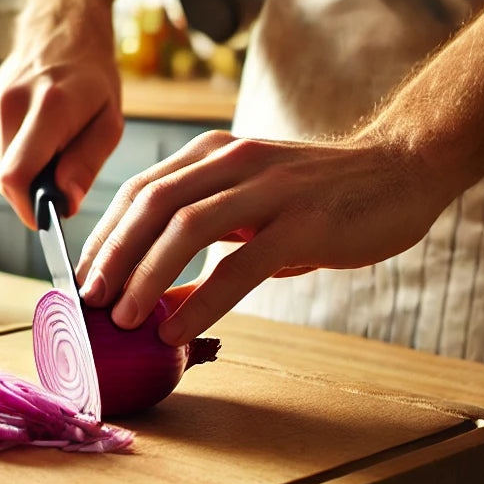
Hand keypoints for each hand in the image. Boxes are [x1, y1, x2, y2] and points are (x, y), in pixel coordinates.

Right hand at [0, 0, 142, 227]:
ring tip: (53, 140)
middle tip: (64, 171)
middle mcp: (10, 104)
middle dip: (36, 191)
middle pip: (9, 180)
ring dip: (29, 170)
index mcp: (47, 107)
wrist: (62, 30)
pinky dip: (18, 153)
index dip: (30, 209)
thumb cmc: (91, 77)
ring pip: (3, 169)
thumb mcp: (108, 121)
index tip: (49, 218)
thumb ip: (86, 164)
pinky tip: (35, 130)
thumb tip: (63, 204)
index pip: (17, 177)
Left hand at [76, 130, 449, 344]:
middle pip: (152, 204)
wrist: (401, 170)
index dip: (105, 233)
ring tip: (123, 320)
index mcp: (214, 153)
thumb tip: (163, 296)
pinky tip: (178, 331)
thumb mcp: (254, 205)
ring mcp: (268, 188)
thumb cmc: (319, 195)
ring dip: (146, 277)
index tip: (83, 276)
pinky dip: (201, 301)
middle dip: (112, 255)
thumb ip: (211, 237)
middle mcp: (233, 160)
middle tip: (90, 300)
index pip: (142, 190)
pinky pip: (239, 266)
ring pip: (186, 228)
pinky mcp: (302, 222)